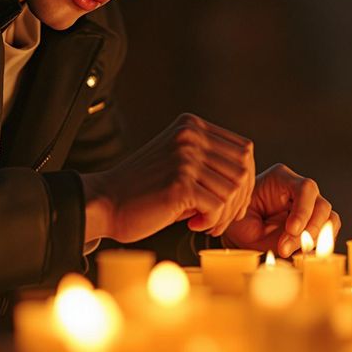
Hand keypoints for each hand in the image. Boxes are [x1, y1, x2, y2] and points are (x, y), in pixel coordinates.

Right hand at [80, 113, 255, 243]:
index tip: (231, 202)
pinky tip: (193, 225)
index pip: (243, 150)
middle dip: (238, 201)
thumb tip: (246, 183)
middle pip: (243, 170)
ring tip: (204, 223)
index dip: (245, 180)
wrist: (105, 203)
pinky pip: (218, 206)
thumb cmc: (143, 191)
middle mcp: (191, 136)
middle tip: (219, 219)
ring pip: (233, 190)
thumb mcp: (178, 164)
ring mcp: (186, 157)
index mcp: (192, 126)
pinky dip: (212, 221)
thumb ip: (208, 164)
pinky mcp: (180, 182)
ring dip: (224, 215)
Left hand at [222, 164, 339, 257]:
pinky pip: (328, 234)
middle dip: (308, 230)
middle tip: (285, 249)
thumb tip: (288, 248)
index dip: (303, 210)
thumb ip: (265, 234)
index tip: (291, 230)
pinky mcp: (314, 223)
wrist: (238, 232)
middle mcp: (298, 190)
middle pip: (322, 205)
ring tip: (291, 252)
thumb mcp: (244, 226)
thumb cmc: (238, 223)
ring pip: (330, 219)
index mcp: (280, 179)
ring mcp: (309, 206)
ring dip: (315, 239)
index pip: (305, 188)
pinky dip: (318, 246)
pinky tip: (298, 254)